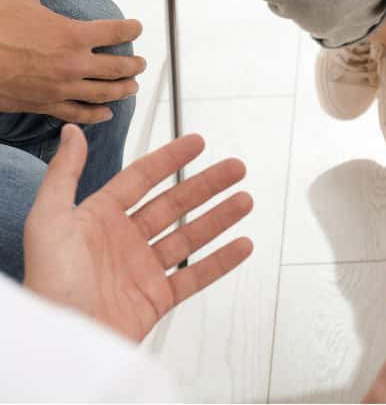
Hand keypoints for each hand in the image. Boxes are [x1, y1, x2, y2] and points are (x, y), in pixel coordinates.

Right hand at [0, 0, 145, 123]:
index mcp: (74, 35)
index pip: (118, 32)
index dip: (132, 28)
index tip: (136, 27)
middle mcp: (74, 65)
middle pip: (119, 68)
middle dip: (134, 65)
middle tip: (141, 62)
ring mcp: (60, 88)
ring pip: (104, 94)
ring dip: (123, 90)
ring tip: (132, 86)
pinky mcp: (44, 104)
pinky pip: (78, 113)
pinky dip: (96, 114)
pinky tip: (106, 113)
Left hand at [23, 124, 253, 341]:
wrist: (65, 342)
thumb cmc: (50, 283)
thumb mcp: (48, 221)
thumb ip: (63, 175)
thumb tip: (72, 134)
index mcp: (97, 219)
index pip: (140, 179)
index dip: (169, 159)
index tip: (197, 142)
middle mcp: (123, 242)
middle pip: (174, 205)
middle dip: (206, 185)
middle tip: (235, 168)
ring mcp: (142, 270)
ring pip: (189, 237)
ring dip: (219, 217)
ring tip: (245, 200)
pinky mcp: (156, 299)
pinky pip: (195, 277)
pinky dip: (221, 262)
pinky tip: (242, 245)